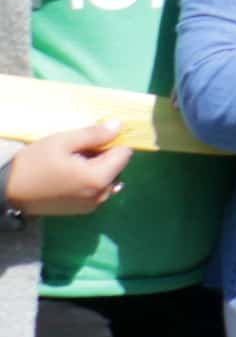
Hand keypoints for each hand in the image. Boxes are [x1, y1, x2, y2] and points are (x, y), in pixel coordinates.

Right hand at [4, 121, 129, 214]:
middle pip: (118, 166)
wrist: (9, 192)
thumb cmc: (34, 164)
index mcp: (99, 178)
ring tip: (72, 163)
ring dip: (98, 167)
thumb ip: (94, 134)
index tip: (93, 138)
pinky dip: (91, 179)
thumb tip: (119, 126)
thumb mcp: (62, 142)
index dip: (112, 142)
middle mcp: (102, 195)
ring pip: (110, 178)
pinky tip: (71, 175)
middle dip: (104, 155)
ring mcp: (94, 205)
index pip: (124, 154)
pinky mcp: (85, 210)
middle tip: (77, 151)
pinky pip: (99, 189)